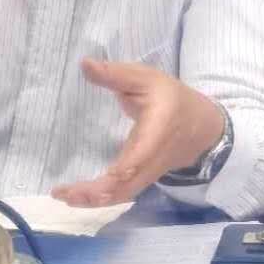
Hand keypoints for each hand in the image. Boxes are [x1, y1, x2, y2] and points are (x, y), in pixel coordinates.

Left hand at [51, 58, 226, 207]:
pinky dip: (100, 198)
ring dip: (94, 200)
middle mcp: (153, 159)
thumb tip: (84, 64)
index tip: (105, 176)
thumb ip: (115, 74)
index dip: (124, 168)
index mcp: (157, 132)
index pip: (142, 155)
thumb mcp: (146, 78)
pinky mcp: (142, 178)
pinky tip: (77, 196)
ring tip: (62, 195)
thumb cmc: (172, 98)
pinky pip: (122, 193)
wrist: (202, 126)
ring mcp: (148, 173)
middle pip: (127, 185)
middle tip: (62, 193)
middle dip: (96, 193)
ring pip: (123, 194)